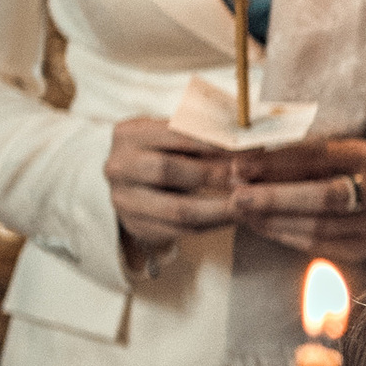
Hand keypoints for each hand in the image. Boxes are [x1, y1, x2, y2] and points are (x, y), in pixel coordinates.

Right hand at [106, 118, 236, 245]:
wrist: (134, 184)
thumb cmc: (163, 152)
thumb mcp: (173, 136)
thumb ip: (201, 134)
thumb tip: (245, 139)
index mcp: (128, 134)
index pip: (174, 135)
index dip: (213, 143)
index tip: (246, 148)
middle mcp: (118, 166)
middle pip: (168, 170)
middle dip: (214, 174)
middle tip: (247, 177)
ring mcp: (123, 199)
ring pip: (177, 209)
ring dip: (218, 208)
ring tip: (247, 203)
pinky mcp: (135, 225)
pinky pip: (180, 230)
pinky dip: (211, 225)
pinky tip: (232, 218)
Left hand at [226, 136, 365, 265]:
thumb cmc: (350, 173)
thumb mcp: (335, 155)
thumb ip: (297, 156)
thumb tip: (244, 161)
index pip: (319, 155)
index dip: (277, 161)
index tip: (240, 166)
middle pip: (325, 195)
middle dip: (276, 197)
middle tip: (238, 197)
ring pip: (319, 225)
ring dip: (274, 219)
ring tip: (241, 212)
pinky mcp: (361, 249)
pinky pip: (317, 244)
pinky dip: (284, 235)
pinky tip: (260, 226)